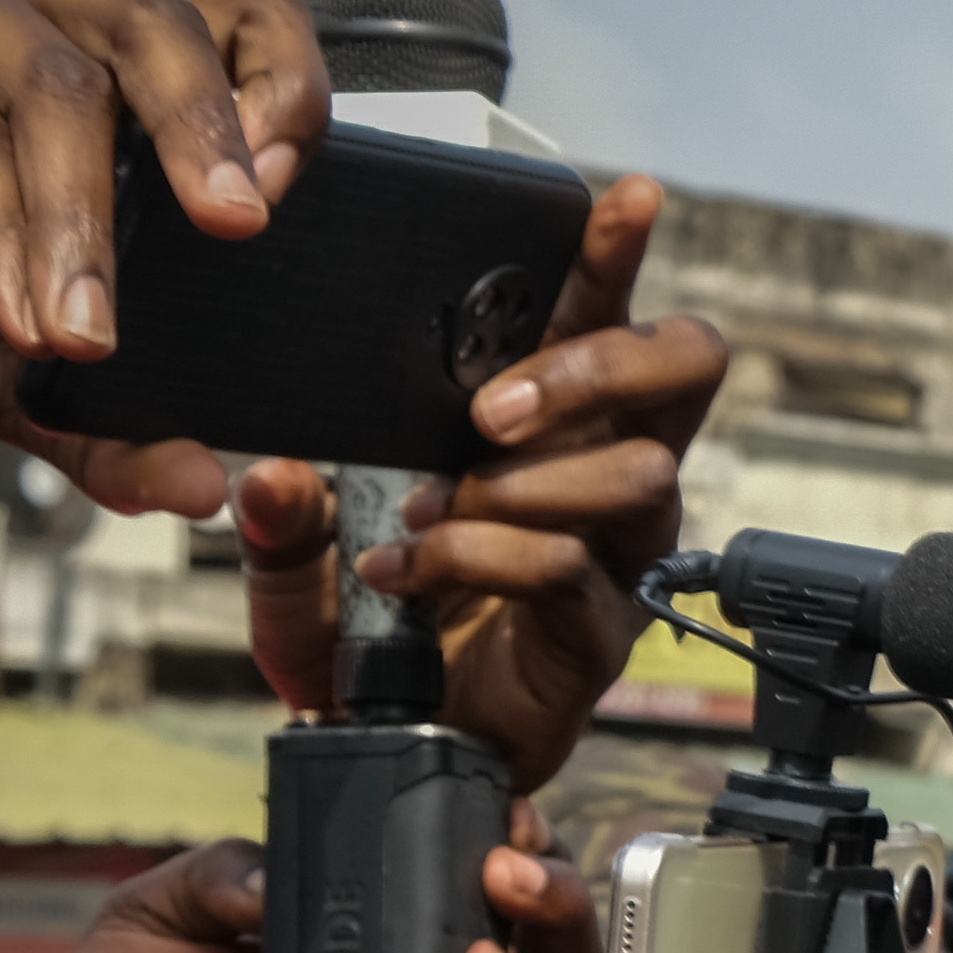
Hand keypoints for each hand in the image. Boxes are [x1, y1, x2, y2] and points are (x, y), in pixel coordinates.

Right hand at [0, 0, 328, 514]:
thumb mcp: (1, 362)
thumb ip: (103, 419)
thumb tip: (201, 487)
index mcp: (95, 54)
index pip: (240, 24)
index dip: (284, 92)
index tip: (287, 201)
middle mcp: (27, 1)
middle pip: (162, 29)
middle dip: (213, 136)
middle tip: (239, 233)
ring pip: (59, 84)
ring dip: (87, 222)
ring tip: (88, 336)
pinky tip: (15, 312)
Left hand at [233, 174, 730, 790]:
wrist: (393, 757)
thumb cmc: (373, 648)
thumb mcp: (297, 571)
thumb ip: (282, 521)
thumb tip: (271, 474)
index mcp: (544, 431)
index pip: (601, 319)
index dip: (617, 255)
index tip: (625, 195)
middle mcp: (604, 480)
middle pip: (682, 375)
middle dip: (595, 366)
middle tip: (491, 406)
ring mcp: (615, 557)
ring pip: (637, 473)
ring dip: (526, 479)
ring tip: (436, 502)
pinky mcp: (599, 631)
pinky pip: (568, 569)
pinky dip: (480, 557)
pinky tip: (410, 568)